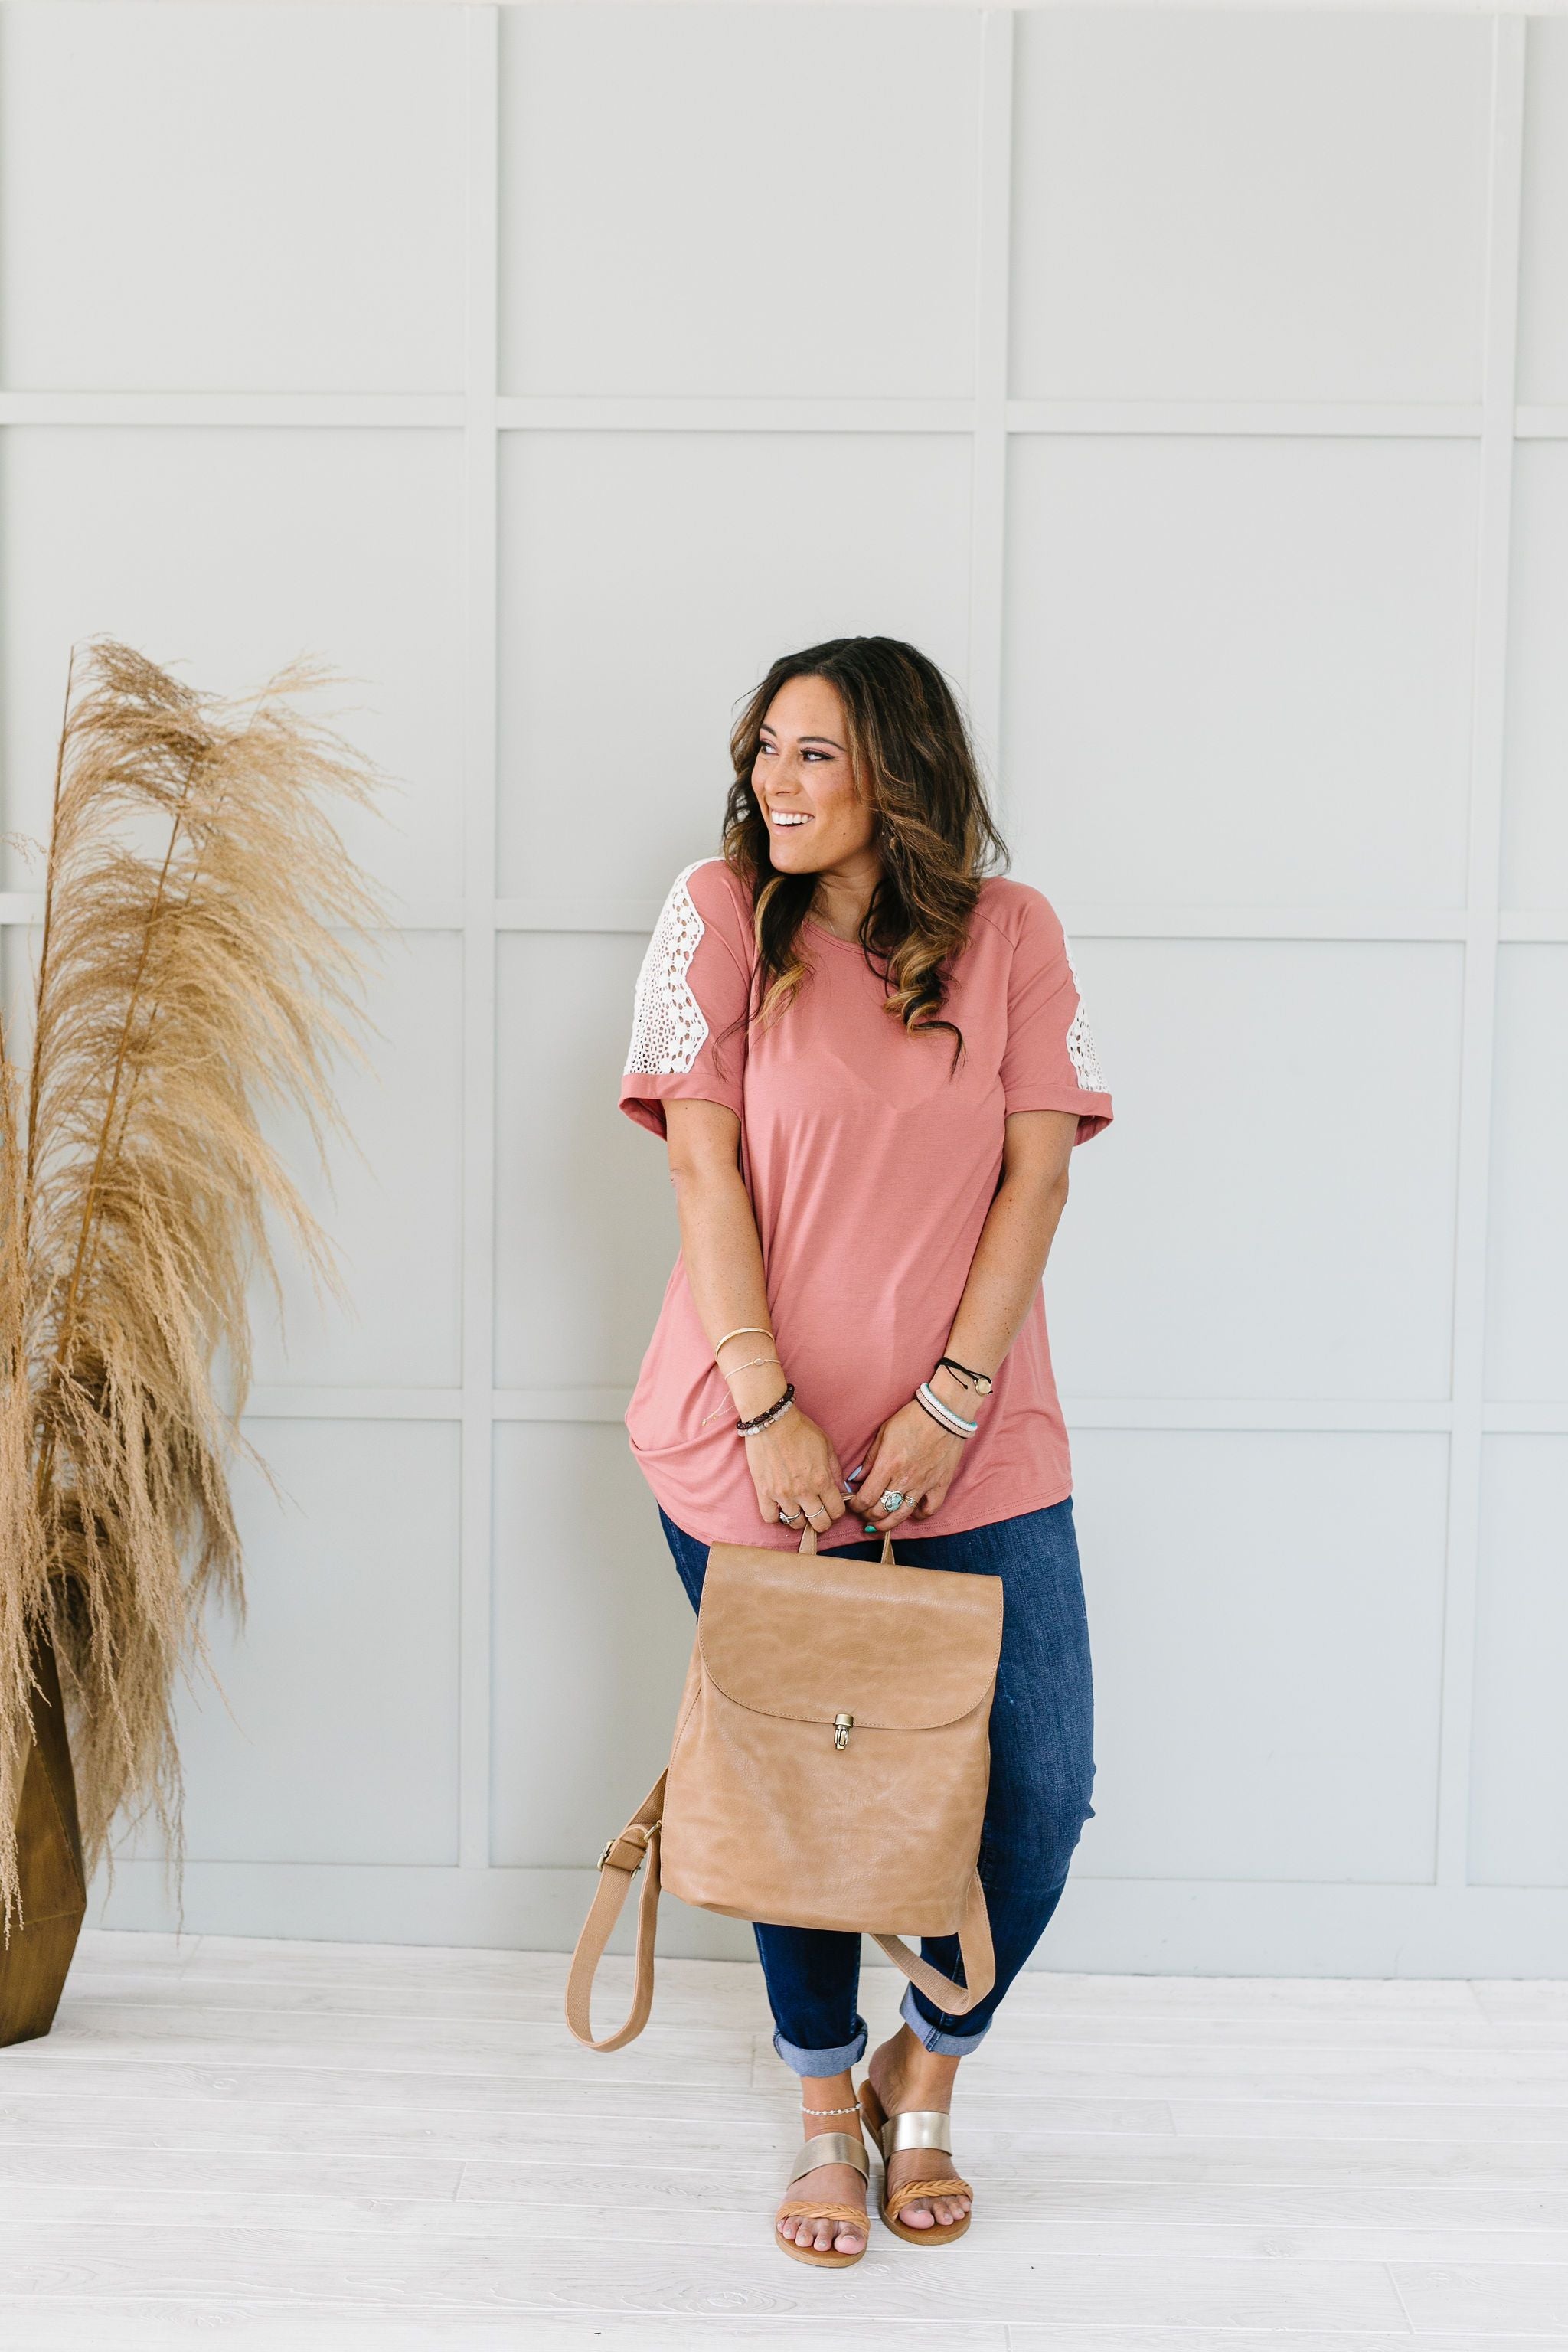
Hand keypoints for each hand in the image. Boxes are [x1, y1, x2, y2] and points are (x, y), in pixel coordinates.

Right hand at [744, 1403, 848, 1534]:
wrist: (772, 1420)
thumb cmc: (800, 1430)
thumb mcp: (827, 1446)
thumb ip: (835, 1470)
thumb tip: (841, 1489)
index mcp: (822, 1480)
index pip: (837, 1511)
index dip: (837, 1511)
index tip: (832, 1506)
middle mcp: (804, 1491)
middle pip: (820, 1523)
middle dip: (822, 1521)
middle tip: (818, 1513)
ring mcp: (783, 1494)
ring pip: (796, 1523)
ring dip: (800, 1518)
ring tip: (798, 1508)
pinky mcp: (764, 1492)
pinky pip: (770, 1518)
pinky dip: (776, 1516)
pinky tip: (779, 1507)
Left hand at [855, 1398, 965, 1533]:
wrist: (944, 1413)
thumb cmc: (911, 1419)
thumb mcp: (883, 1434)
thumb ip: (869, 1460)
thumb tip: (856, 1479)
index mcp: (888, 1465)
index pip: (867, 1497)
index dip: (856, 1506)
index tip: (854, 1505)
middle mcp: (905, 1478)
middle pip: (881, 1510)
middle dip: (868, 1515)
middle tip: (865, 1513)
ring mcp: (924, 1484)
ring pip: (902, 1514)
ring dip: (887, 1523)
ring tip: (880, 1524)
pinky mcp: (940, 1485)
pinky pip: (929, 1509)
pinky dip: (919, 1514)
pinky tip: (911, 1511)